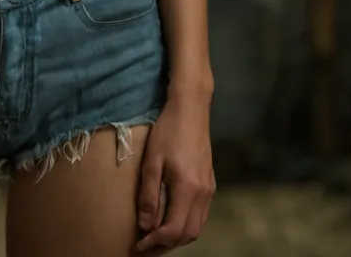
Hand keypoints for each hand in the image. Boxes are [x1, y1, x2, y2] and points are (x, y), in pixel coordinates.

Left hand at [136, 88, 214, 249]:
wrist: (191, 108)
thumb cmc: (168, 131)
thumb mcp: (151, 161)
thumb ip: (148, 195)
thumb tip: (145, 225)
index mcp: (188, 189)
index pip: (173, 229)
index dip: (155, 241)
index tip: (139, 243)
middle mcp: (203, 193)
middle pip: (188, 233)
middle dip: (167, 242)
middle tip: (147, 240)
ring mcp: (209, 188)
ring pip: (197, 226)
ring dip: (178, 234)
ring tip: (157, 231)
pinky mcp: (210, 182)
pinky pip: (201, 214)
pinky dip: (187, 222)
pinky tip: (172, 215)